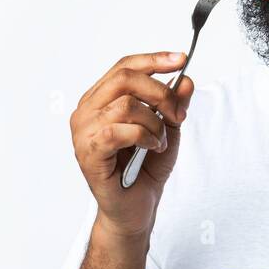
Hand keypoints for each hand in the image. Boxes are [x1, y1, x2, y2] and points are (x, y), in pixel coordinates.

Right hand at [70, 51, 195, 237]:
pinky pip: (118, 130)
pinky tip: (152, 148)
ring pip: (126, 104)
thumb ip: (174, 104)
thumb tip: (185, 79)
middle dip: (161, 92)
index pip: (125, 67)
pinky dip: (144, 136)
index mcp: (101, 99)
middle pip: (125, 78)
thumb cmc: (144, 170)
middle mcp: (87, 110)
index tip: (181, 59)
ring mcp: (83, 131)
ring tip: (160, 141)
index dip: (154, 60)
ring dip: (154, 123)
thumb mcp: (168, 130)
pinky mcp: (87, 152)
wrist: (136, 209)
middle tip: (178, 114)